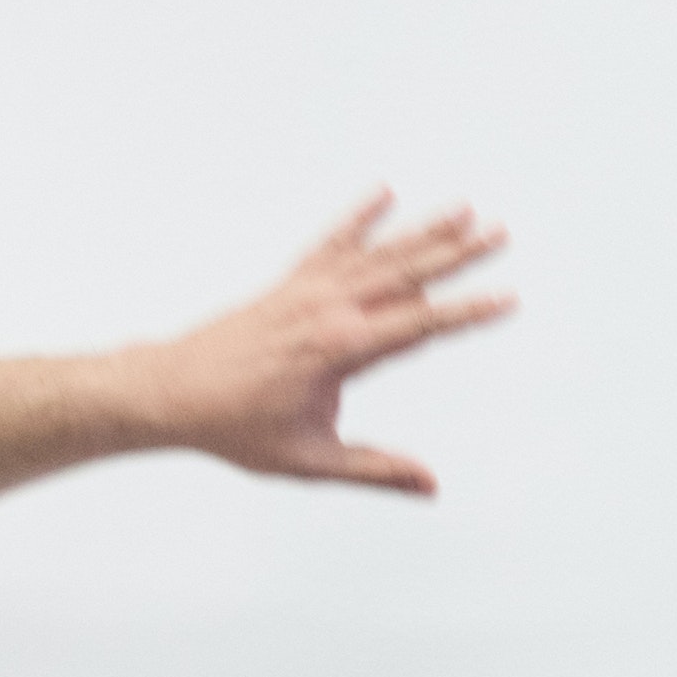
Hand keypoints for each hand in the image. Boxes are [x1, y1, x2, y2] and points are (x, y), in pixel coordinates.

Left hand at [148, 193, 515, 494]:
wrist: (170, 393)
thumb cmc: (233, 427)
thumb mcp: (309, 461)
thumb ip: (374, 470)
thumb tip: (430, 485)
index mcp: (339, 349)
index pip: (420, 325)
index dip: (467, 312)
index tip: (507, 298)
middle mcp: (327, 309)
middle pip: (407, 273)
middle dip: (458, 253)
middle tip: (502, 232)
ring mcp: (307, 290)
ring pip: (377, 252)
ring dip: (423, 230)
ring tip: (465, 208)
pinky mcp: (288, 283)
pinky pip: (331, 241)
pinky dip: (358, 217)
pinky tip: (383, 192)